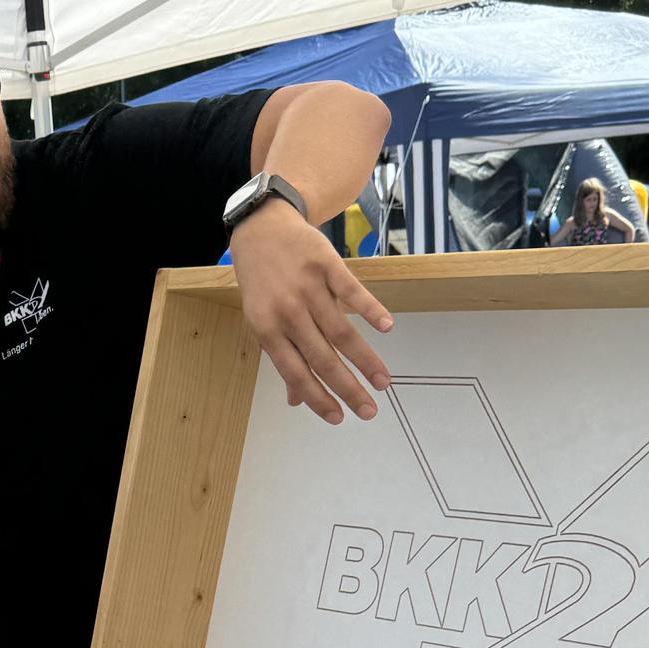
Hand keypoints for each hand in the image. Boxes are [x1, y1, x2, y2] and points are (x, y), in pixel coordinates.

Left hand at [231, 205, 392, 423]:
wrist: (262, 228)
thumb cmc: (262, 282)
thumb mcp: (261, 319)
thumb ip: (282, 357)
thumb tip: (296, 399)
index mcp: (267, 330)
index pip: (296, 372)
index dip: (317, 398)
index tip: (339, 419)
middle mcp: (287, 311)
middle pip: (323, 357)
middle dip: (348, 388)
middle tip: (369, 411)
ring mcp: (308, 287)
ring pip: (341, 331)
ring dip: (365, 359)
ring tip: (383, 381)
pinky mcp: (326, 265)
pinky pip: (352, 292)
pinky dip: (370, 310)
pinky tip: (387, 328)